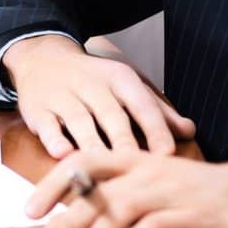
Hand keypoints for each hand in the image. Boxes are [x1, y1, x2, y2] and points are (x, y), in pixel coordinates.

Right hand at [2, 35, 195, 157]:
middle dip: (125, 142)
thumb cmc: (94, 81)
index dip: (155, 129)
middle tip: (138, 168)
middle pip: (112, 116)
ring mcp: (63, 97)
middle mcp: (93, 85)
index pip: (142, 104)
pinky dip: (55, 140)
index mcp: (120, 79)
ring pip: (80, 122)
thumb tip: (190, 131)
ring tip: (105, 169)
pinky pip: (48, 126)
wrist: (44, 58)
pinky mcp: (38, 110)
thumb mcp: (125, 88)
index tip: (168, 155)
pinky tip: (63, 156)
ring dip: (93, 146)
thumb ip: (157, 111)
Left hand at [27, 146, 227, 227]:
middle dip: (66, 217)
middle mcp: (148, 171)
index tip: (29, 208)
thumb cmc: (196, 194)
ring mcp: (169, 192)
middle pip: (98, 190)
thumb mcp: (155, 185)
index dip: (55, 182)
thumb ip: (120, 195)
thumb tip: (75, 218)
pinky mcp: (188, 215)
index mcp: (136, 159)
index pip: (86, 161)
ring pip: (121, 209)